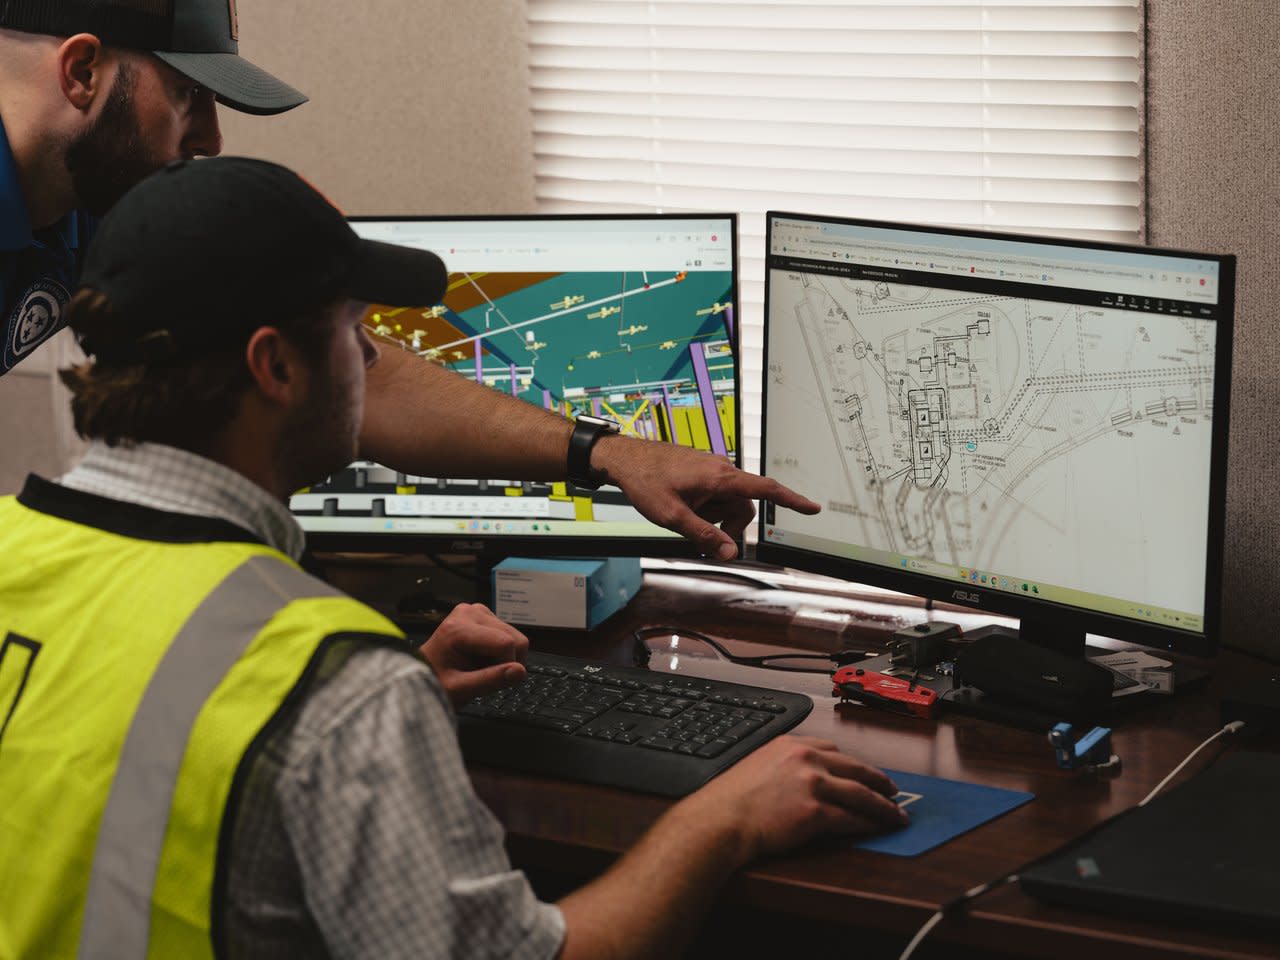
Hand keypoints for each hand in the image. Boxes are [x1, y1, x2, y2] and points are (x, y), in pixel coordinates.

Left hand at [418, 603, 527, 708]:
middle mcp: (470, 612)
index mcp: (459, 628)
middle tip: (482, 674)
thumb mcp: (460, 690)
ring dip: (504, 657)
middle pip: (515, 639)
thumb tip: (520, 671)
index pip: (505, 643)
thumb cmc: (436, 681)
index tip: (490, 680)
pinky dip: (501, 652)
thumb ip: (490, 680)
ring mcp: (478, 611)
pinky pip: (510, 635)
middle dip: (506, 662)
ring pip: (516, 637)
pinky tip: (482, 658)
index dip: (506, 667)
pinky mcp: (484, 615)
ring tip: (480, 666)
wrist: (424, 672)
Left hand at [591, 436, 819, 560]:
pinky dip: (706, 507)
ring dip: (714, 516)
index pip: (765, 489)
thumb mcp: (674, 518)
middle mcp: (720, 468)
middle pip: (744, 505)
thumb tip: (732, 554)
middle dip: (730, 525)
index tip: (812, 508)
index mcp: (720, 477)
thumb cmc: (646, 483)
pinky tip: (683, 507)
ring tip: (684, 516)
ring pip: (728, 501)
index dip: (791, 500)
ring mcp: (711, 467)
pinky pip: (715, 493)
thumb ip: (705, 536)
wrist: (624, 458)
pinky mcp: (701, 469)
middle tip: (702, 538)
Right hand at [685, 736, 907, 863]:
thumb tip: (796, 781)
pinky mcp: (815, 811)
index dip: (852, 764)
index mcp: (791, 745)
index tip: (863, 771)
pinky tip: (876, 828)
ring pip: (860, 793)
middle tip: (892, 790)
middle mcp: (805, 759)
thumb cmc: (730, 800)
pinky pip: (851, 818)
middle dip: (878, 780)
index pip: (832, 750)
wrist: (721, 819)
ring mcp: (812, 784)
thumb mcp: (756, 766)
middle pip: (854, 767)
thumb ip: (781, 766)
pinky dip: (868, 824)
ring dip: (883, 805)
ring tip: (896, 813)